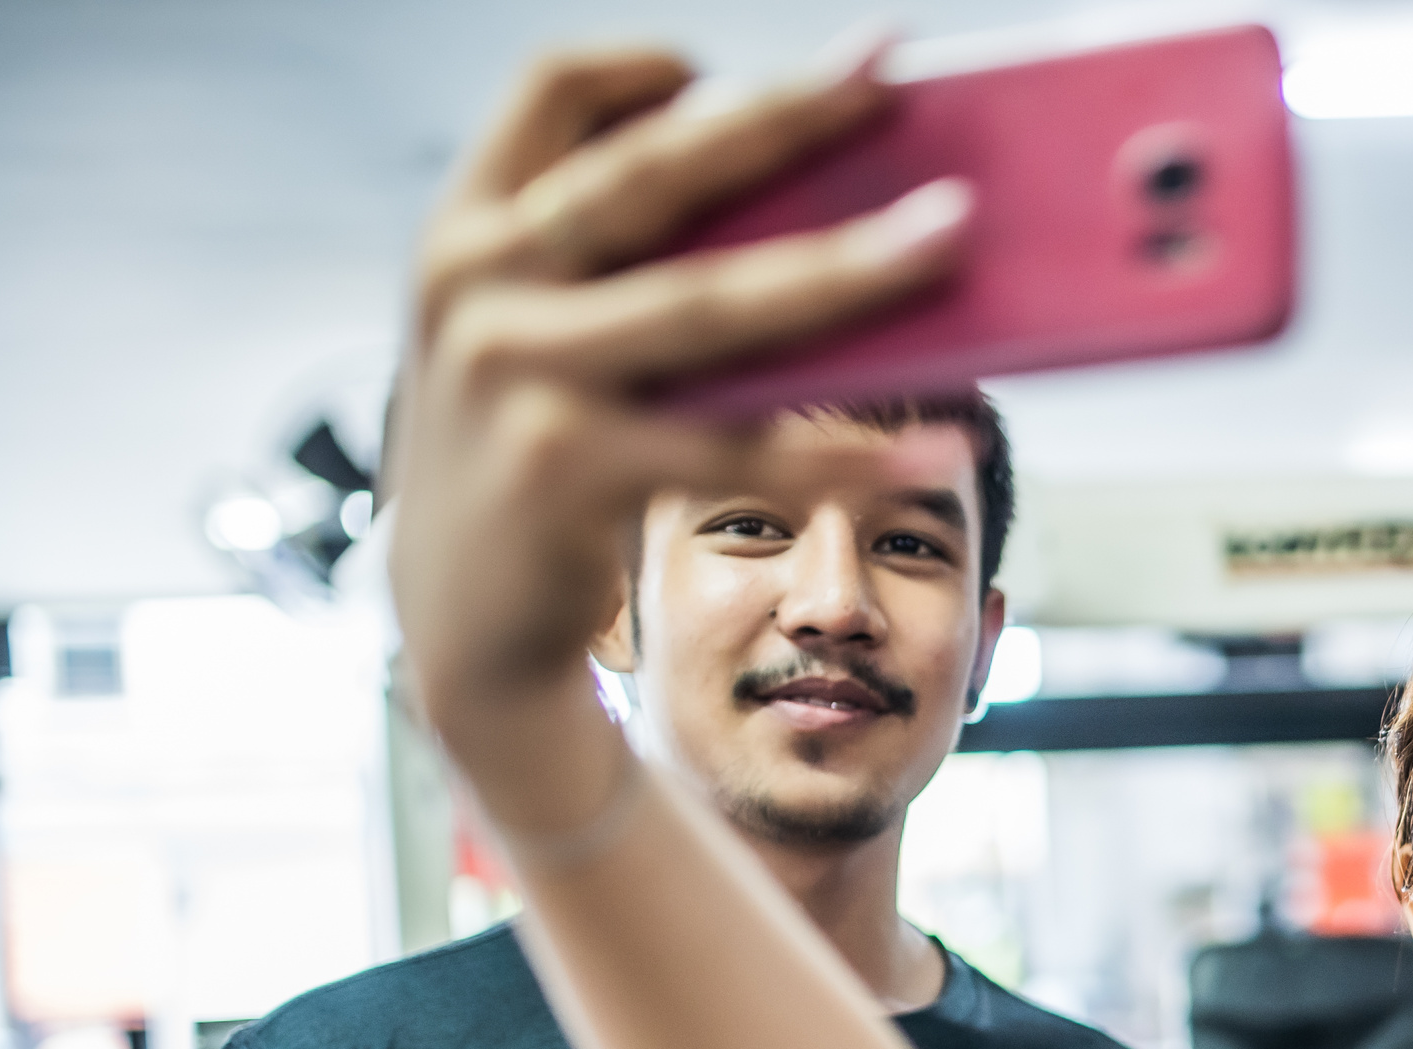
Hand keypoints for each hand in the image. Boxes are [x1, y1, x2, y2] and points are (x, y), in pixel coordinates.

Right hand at [388, 42, 968, 771]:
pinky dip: (845, 448)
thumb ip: (624, 264)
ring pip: (711, 305)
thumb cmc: (538, 454)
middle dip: (784, 118)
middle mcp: (476, 286)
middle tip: (890, 82)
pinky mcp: (569, 473)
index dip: (652, 62)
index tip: (757, 64)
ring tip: (950, 236)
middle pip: (654, 174)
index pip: (551, 91)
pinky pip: (739, 449)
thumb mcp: (540, 334)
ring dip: (844, 267)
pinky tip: (934, 443)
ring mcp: (516, 378)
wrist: (462, 621)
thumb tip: (817, 205)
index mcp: (469, 228)